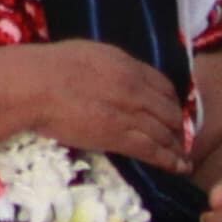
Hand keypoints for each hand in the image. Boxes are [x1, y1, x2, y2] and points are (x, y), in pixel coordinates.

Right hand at [7, 41, 190, 172]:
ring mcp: (130, 113)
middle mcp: (136, 89)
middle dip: (177, 126)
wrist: (37, 85)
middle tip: (179, 137)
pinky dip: (169, 160)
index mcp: (128, 66)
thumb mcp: (90, 54)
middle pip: (169, 110)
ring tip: (184, 158)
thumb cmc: (50, 67)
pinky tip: (179, 167)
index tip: (172, 110)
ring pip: (164, 132)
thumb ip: (109, 66)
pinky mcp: (118, 137)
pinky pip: (152, 150)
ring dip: (176, 146)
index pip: (163, 85)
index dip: (171, 100)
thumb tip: (112, 74)